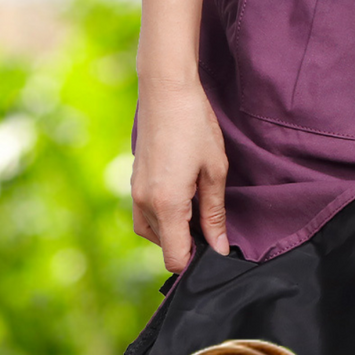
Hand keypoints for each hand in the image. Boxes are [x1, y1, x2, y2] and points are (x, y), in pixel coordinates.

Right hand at [130, 79, 229, 272]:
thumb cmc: (195, 127)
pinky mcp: (134, 182)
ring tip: (198, 209)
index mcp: (167, 204)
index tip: (215, 249)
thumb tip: (220, 247)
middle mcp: (145, 203)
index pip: (174, 258)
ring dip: (173, 231)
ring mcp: (135, 193)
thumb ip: (214, 215)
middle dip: (187, 245)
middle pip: (164, 247)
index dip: (195, 262)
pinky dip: (162, 218)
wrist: (166, 92)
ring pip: (152, 233)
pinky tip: (183, 199)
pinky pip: (145, 215)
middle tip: (212, 224)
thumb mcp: (214, 172)